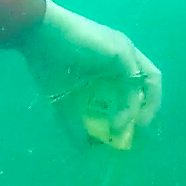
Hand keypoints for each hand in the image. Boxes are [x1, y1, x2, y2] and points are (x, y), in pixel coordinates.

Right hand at [21, 0, 161, 149]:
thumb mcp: (62, 102)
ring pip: (148, 83)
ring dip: (144, 109)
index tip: (124, 131)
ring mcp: (126, 52)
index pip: (136, 86)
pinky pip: (134, 82)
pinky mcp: (122, 52)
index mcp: (112, 63)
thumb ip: (75, 123)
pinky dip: (130, 105)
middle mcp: (125, 56)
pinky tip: (117, 122)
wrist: (37, 36)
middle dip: (147, 110)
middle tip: (135, 133)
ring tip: (131, 130)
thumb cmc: (47, 63)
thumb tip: (84, 150)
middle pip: (149, 84)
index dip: (135, 109)